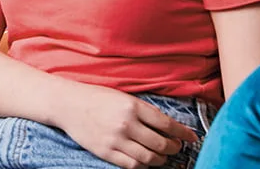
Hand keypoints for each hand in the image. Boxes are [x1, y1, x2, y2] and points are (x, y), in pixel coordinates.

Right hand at [57, 82, 198, 168]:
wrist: (68, 104)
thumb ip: (143, 111)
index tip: (191, 137)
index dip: (183, 133)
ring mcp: (116, 140)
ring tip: (161, 155)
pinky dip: (143, 165)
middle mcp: (126, 123)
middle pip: (161, 143)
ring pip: (149, 157)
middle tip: (175, 147)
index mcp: (132, 106)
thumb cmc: (96, 97)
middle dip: (173, 148)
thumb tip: (168, 126)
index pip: (167, 124)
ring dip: (160, 158)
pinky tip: (145, 159)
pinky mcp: (106, 152)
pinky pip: (132, 165)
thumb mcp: (122, 97)